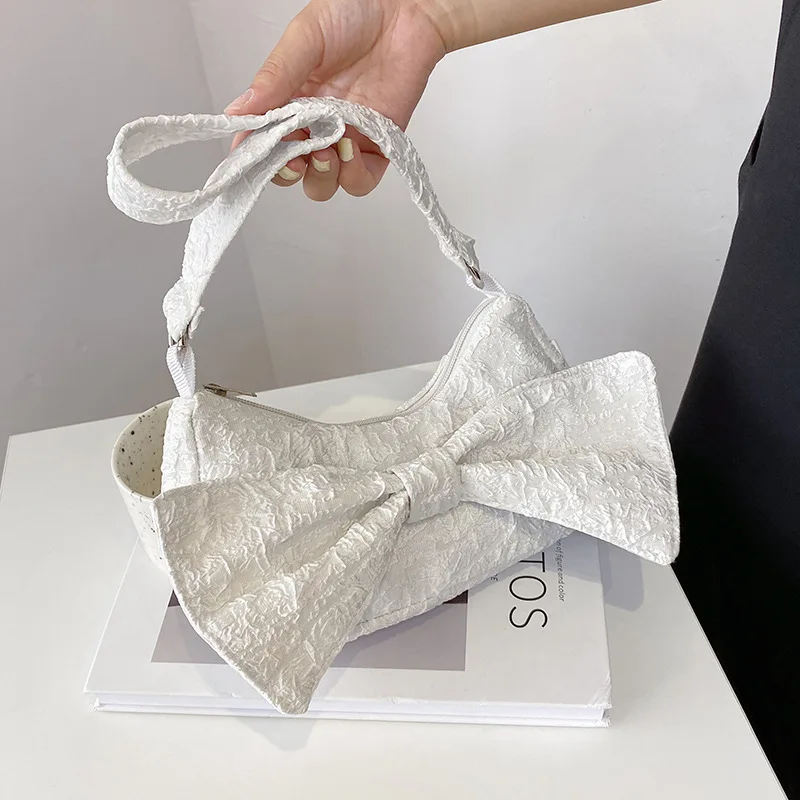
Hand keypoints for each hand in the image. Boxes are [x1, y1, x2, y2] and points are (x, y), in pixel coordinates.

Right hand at [224, 0, 446, 200]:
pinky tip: (351, 148)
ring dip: (320, 176)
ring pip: (324, 182)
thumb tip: (238, 111)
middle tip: (294, 158)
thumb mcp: (305, 39)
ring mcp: (346, 138)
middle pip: (292, 171)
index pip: (264, 141)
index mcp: (290, 100)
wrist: (405, 9)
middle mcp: (315, 125)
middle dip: (288, 173)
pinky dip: (353, 175)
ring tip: (326, 151)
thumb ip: (275, 78)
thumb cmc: (355, 13)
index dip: (255, 155)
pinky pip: (361, 181)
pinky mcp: (377, 145)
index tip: (251, 156)